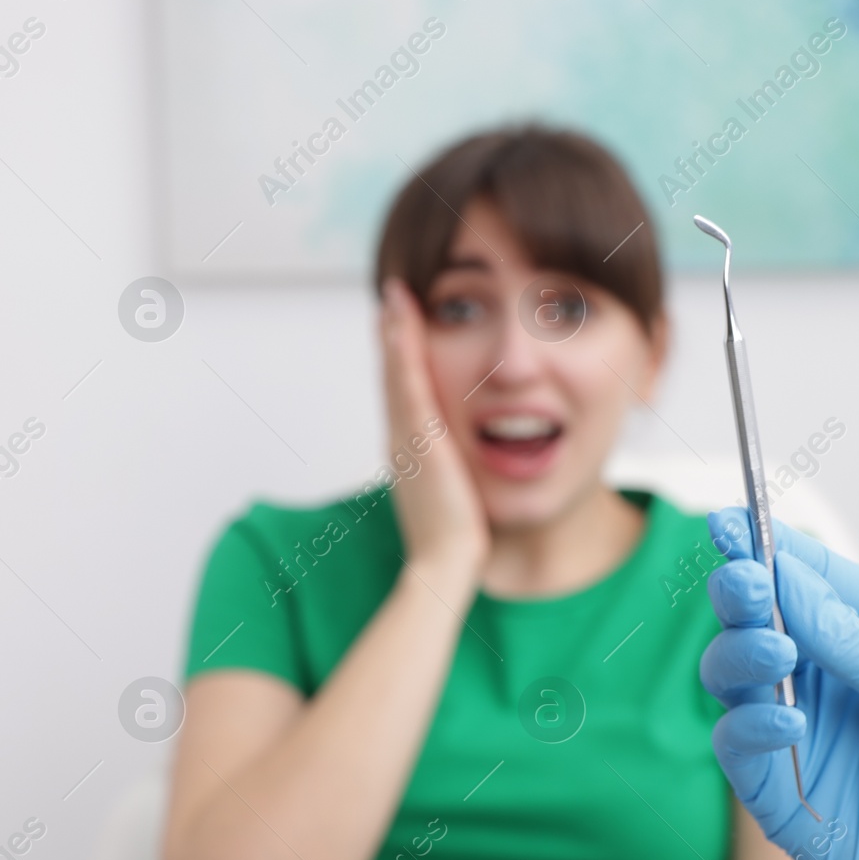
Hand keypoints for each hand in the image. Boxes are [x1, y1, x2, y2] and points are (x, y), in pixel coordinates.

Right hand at [379, 277, 488, 583]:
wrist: (445, 565)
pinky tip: (404, 320)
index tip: (402, 325)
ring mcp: (404, 437)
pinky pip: (409, 384)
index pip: (403, 392)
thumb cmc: (455, 539)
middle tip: (393, 296)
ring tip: (396, 294)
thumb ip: (454, 472)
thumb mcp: (452, 494)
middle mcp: (399, 438)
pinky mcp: (418, 439)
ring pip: (397, 374)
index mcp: (408, 449)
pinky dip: (404, 350)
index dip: (401, 357)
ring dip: (395, 331)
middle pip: (394, 376)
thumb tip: (465, 465)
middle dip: (393, 335)